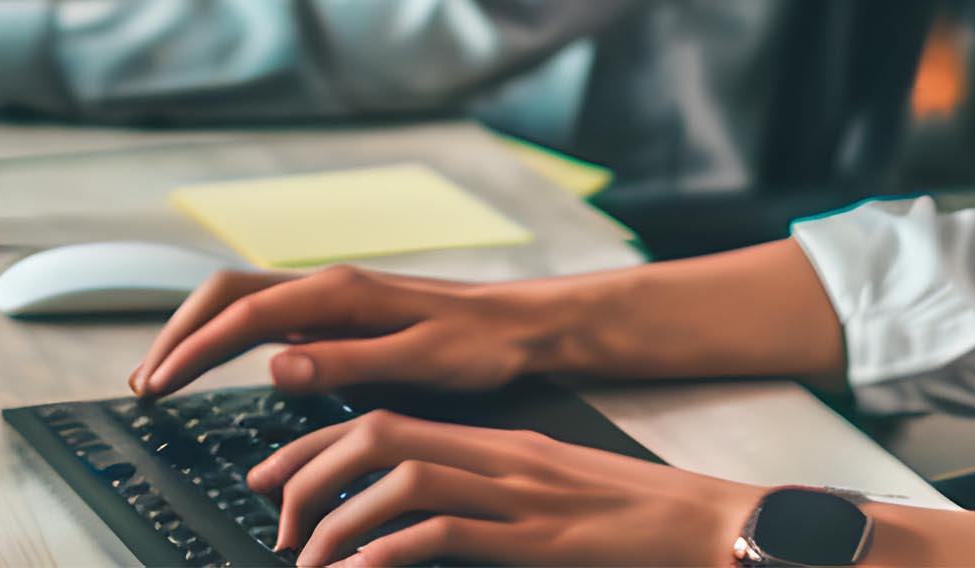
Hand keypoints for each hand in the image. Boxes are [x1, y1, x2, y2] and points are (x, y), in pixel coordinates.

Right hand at [130, 263, 573, 399]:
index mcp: (342, 292)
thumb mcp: (417, 360)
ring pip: (246, 300)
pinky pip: (271, 314)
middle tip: (144, 383)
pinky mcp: (344, 312)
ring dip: (199, 331)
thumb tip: (276, 364)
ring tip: (164, 375)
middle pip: (230, 294)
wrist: (522, 325)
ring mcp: (336, 296)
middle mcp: (332, 285)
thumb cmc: (480, 344)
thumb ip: (345, 361)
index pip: (244, 315)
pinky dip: (230, 335)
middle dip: (179, 331)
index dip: (192, 350)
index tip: (155, 387)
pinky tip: (222, 363)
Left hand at [248, 409, 755, 567]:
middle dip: (310, 471)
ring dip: (339, 520)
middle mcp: (498, 457)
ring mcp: (515, 493)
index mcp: (497, 444)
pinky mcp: (532, 535)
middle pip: (378, 433)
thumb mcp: (545, 497)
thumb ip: (484, 499)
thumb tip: (412, 527)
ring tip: (310, 562)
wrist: (699, 522)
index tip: (275, 478)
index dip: (318, 446)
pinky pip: (441, 531)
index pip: (388, 420)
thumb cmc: (626, 519)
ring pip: (399, 477)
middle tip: (277, 521)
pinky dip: (387, 553)